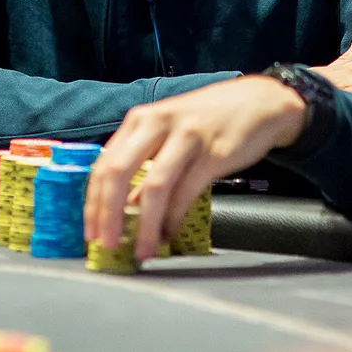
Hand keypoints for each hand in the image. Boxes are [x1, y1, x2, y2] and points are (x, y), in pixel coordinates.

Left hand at [85, 75, 305, 261]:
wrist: (259, 102)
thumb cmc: (208, 120)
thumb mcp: (168, 132)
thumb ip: (144, 162)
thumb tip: (125, 208)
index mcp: (140, 119)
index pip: (104, 164)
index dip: (94, 203)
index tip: (91, 232)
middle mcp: (158, 123)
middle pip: (119, 173)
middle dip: (108, 215)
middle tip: (107, 245)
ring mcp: (187, 136)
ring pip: (154, 187)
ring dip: (144, 225)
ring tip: (143, 249)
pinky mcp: (214, 153)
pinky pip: (187, 192)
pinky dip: (175, 218)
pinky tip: (170, 233)